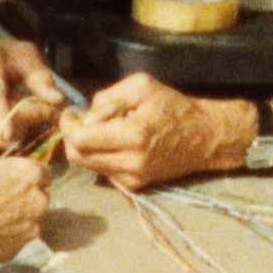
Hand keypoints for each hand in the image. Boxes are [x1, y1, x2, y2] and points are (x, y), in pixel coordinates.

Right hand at [0, 38, 64, 155]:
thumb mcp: (20, 53)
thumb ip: (40, 75)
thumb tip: (58, 101)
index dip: (2, 118)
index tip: (10, 135)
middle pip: (8, 124)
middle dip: (34, 119)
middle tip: (47, 108)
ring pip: (5, 139)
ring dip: (24, 130)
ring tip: (25, 111)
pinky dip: (11, 139)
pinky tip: (13, 123)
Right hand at [0, 154, 49, 264]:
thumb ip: (0, 169)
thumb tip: (1, 172)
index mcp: (31, 175)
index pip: (46, 173)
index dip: (31, 177)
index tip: (20, 180)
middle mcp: (39, 202)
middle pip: (40, 199)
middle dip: (27, 199)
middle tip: (4, 200)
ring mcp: (31, 229)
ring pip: (31, 221)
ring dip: (18, 219)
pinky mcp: (18, 249)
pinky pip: (17, 240)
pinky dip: (7, 237)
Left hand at [59, 73, 236, 190]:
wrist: (204, 138)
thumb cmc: (174, 107)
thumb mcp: (141, 86)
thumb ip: (106, 98)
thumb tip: (84, 116)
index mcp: (133, 135)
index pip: (80, 140)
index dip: (68, 127)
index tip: (70, 115)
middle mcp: (131, 162)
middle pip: (78, 158)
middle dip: (72, 139)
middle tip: (79, 123)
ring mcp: (132, 178)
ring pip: (88, 166)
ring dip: (87, 148)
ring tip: (103, 131)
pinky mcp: (134, 186)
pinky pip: (103, 172)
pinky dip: (102, 157)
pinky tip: (117, 145)